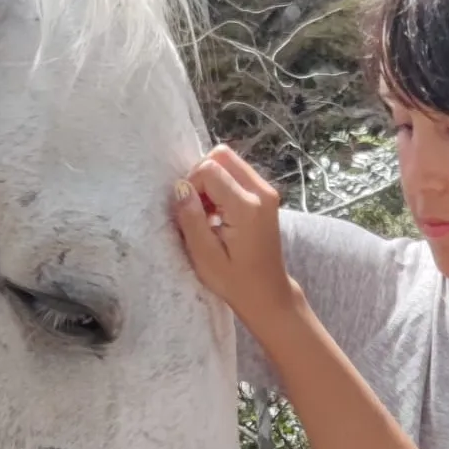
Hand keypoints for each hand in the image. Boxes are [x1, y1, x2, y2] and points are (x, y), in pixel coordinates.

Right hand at [169, 145, 300, 331]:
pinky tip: (218, 213)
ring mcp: (267, 192)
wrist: (268, 293)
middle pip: (222, 155)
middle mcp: (262, 192)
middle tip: (197, 207)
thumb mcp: (205, 256)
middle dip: (201, 175)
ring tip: (207, 213)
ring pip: (230, 162)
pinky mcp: (266, 196)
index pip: (210, 169)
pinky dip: (222, 186)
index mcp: (247, 207)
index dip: (191, 184)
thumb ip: (191, 218)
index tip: (190, 211)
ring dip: (211, 181)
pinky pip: (238, 174)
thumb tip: (180, 187)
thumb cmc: (236, 281)